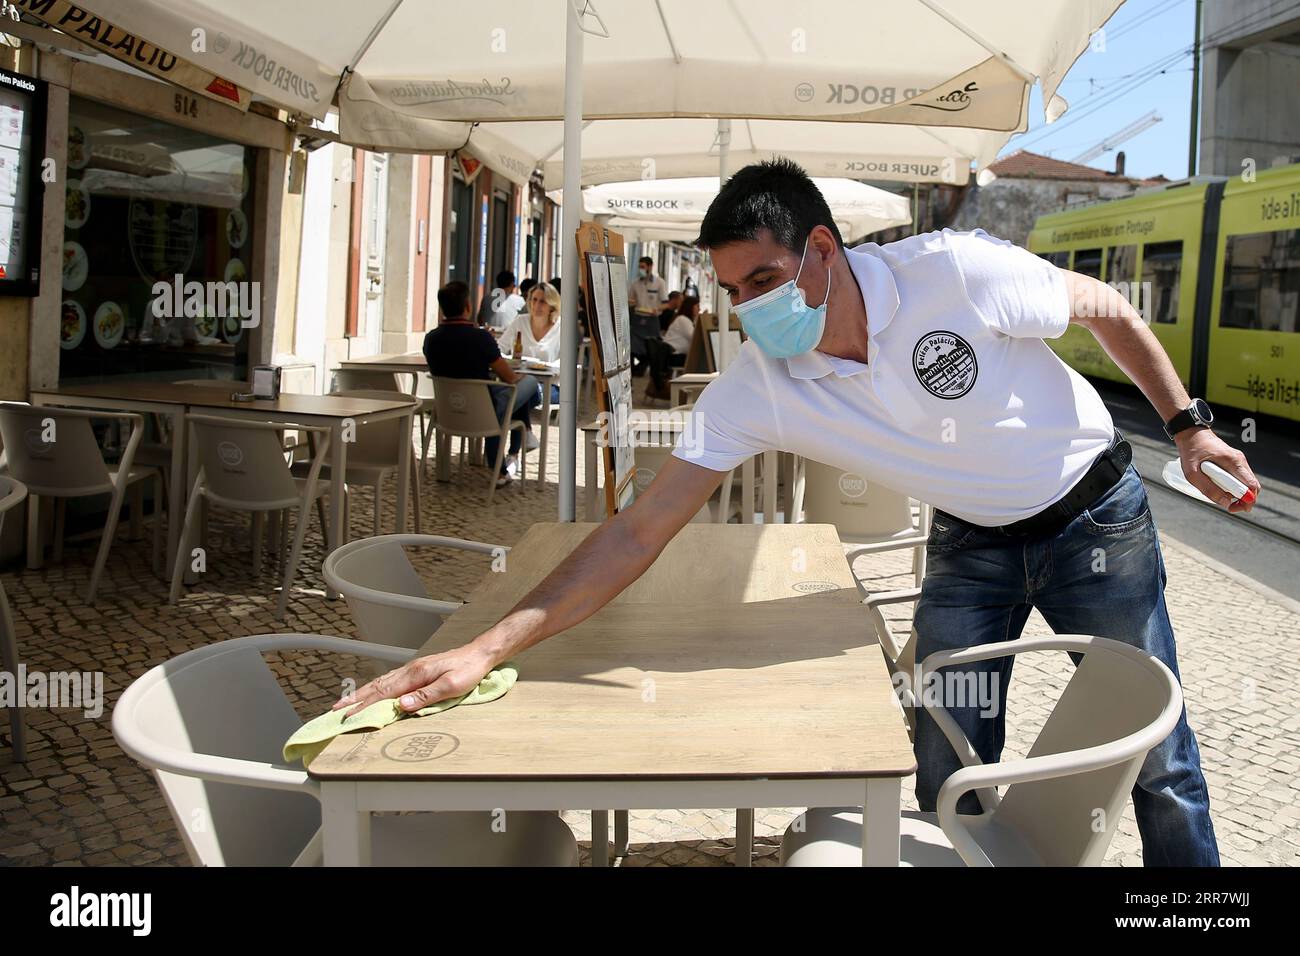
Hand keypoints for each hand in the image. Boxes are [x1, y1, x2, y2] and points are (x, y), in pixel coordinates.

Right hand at [333, 643, 496, 716]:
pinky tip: (373, 693)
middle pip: (377, 687)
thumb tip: (402, 706)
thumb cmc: (469, 670)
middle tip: (335, 711)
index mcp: (416, 675)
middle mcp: (410, 670)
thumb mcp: (452, 686)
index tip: (347, 717)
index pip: (384, 694)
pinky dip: (376, 688)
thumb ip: (427, 696)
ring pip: (381, 682)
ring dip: (362, 693)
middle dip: (355, 700)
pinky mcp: (418, 671)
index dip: (364, 706)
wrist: (480, 654)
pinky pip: (390, 681)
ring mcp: (413, 669)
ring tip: (346, 703)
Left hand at [1175, 427, 1259, 512]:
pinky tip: (1221, 488)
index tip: (1234, 508)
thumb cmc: (1190, 452)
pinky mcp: (1234, 462)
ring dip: (1238, 493)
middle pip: (1252, 485)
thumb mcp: (1192, 473)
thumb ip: (1208, 489)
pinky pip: (1240, 477)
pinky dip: (1234, 486)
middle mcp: (1240, 460)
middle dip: (1244, 500)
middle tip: (1229, 507)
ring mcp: (1239, 460)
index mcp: (1233, 461)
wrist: (1191, 434)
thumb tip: (1226, 503)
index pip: (1251, 485)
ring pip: (1246, 482)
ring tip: (1221, 496)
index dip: (1248, 500)